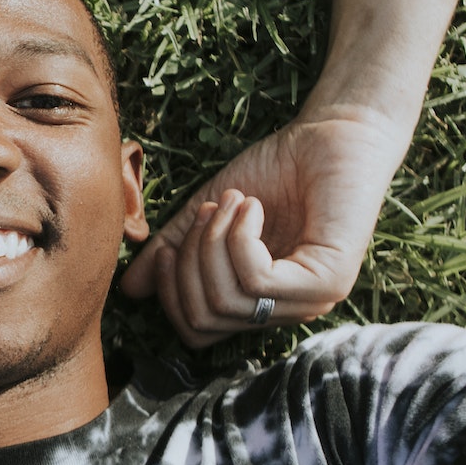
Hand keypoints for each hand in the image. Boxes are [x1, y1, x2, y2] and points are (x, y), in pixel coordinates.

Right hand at [121, 111, 406, 346]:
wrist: (333, 132)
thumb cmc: (280, 168)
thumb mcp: (211, 212)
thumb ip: (175, 247)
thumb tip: (131, 288)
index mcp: (261, 302)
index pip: (198, 332)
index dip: (170, 293)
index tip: (168, 246)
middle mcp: (286, 311)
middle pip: (205, 319)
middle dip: (188, 262)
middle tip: (206, 213)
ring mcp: (311, 301)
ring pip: (227, 302)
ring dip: (213, 242)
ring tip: (233, 201)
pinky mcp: (329, 282)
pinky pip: (256, 281)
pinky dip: (239, 237)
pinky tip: (252, 206)